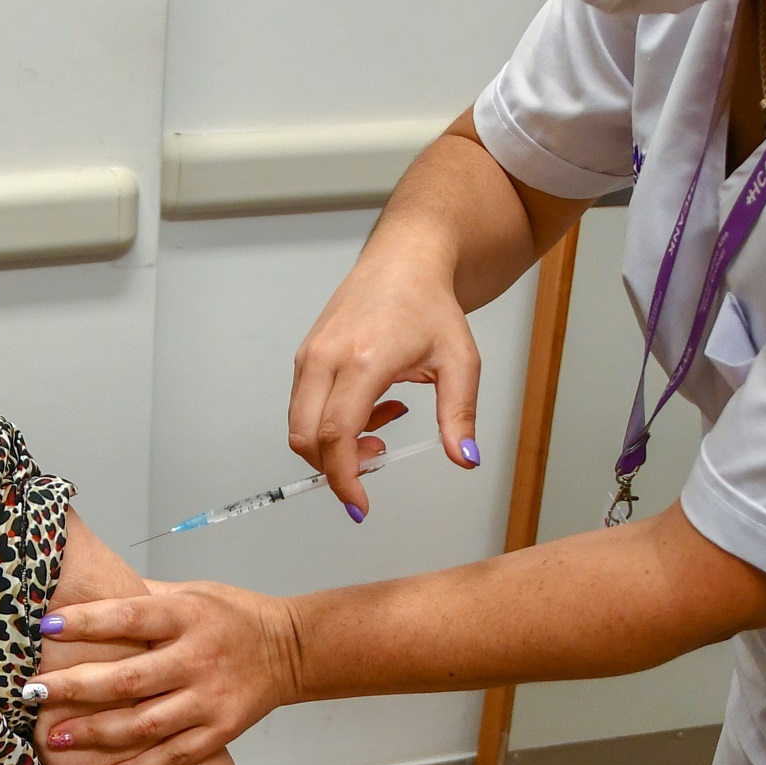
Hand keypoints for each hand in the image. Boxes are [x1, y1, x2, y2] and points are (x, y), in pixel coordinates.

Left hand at [37, 582, 297, 764]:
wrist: (291, 649)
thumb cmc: (231, 615)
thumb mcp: (190, 591)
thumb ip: (141, 598)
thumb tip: (83, 588)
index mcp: (187, 616)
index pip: (128, 618)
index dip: (86, 623)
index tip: (46, 627)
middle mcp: (197, 659)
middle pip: (128, 679)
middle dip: (75, 688)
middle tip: (32, 692)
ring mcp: (210, 700)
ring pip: (144, 724)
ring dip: (96, 733)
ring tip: (55, 736)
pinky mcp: (221, 731)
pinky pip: (174, 756)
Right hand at [289, 265, 481, 511]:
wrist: (405, 260)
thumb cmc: (430, 305)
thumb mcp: (460, 361)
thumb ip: (459, 414)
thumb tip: (464, 458)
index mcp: (363, 360)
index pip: (336, 435)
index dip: (344, 478)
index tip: (360, 504)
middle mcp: (326, 357)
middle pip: (306, 438)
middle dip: (335, 467)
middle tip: (377, 460)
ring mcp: (309, 355)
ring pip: (300, 425)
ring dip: (335, 444)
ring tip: (383, 424)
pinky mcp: (305, 355)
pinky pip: (303, 406)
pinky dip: (329, 422)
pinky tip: (368, 406)